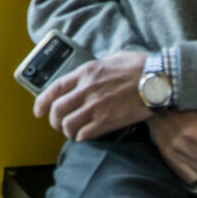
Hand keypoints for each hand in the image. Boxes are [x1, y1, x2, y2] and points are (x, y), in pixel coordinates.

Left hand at [35, 51, 152, 140]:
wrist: (158, 79)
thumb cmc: (139, 66)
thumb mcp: (112, 59)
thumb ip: (97, 68)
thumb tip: (92, 74)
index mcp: (86, 72)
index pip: (55, 88)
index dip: (42, 102)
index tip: (38, 111)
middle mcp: (87, 89)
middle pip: (58, 110)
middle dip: (54, 120)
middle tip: (58, 124)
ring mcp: (96, 106)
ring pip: (68, 125)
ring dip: (67, 131)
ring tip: (73, 132)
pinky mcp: (108, 121)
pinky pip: (85, 134)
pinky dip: (81, 138)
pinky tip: (85, 136)